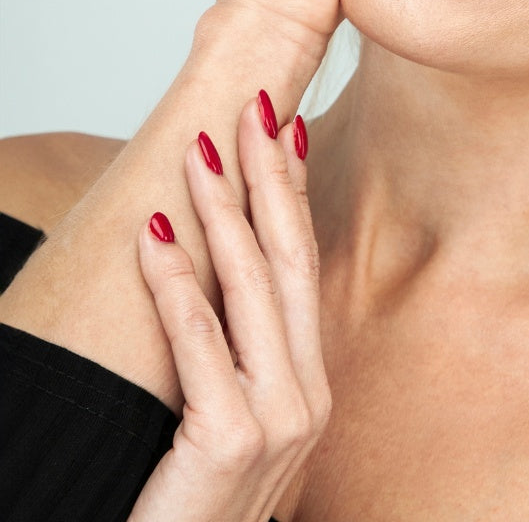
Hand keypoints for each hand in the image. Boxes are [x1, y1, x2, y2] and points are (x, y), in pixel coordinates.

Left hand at [128, 95, 330, 521]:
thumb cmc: (198, 500)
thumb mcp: (236, 416)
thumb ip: (238, 349)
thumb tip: (222, 268)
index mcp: (307, 376)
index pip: (304, 260)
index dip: (293, 191)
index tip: (282, 130)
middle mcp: (306, 388)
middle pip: (290, 258)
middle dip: (270, 178)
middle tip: (252, 109)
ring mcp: (278, 416)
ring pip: (252, 288)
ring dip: (223, 210)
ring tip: (200, 151)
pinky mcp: (230, 442)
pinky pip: (200, 344)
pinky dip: (178, 283)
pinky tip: (157, 235)